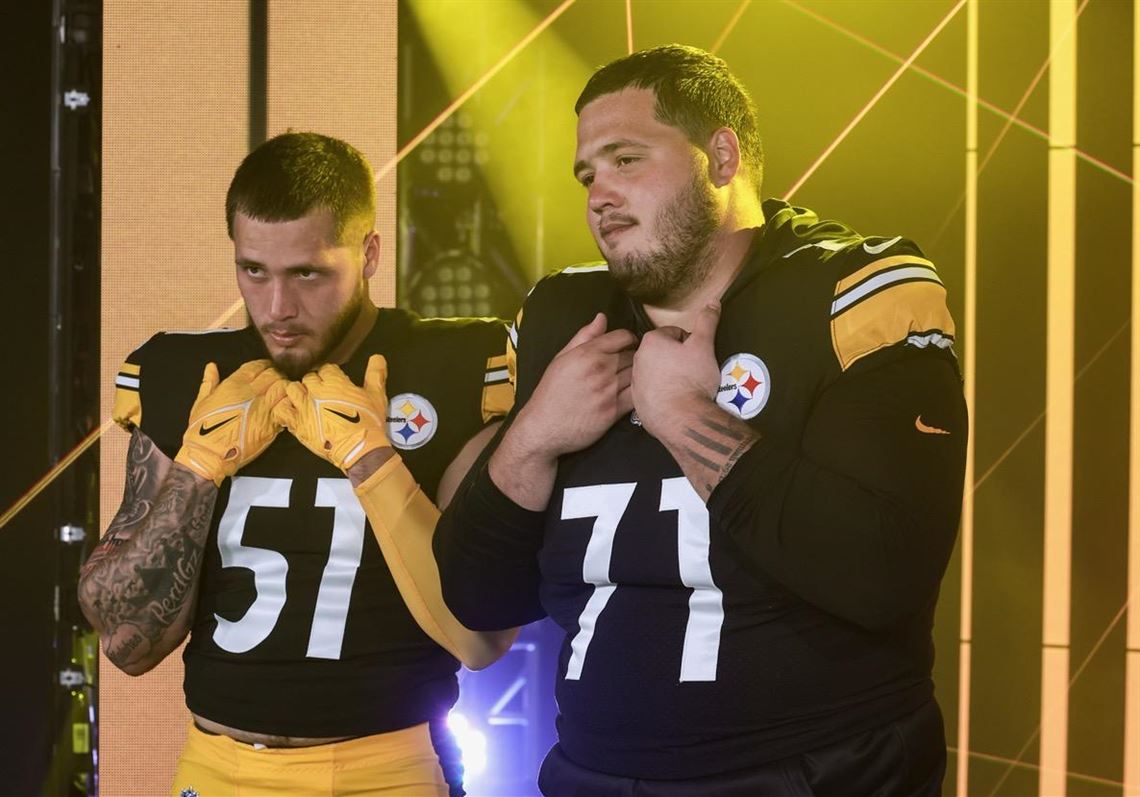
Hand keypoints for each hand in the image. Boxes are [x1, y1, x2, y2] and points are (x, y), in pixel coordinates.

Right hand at [174, 360, 287, 484]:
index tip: (266, 370)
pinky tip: (285, 407)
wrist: (209, 454)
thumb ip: (209, 382)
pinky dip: (288, 405)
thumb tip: (211, 366)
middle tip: (277, 381)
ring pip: (283, 387)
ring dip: (285, 388)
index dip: (264, 366)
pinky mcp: (271, 424)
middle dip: (277, 375)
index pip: (256, 366)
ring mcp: (262, 408)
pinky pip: (286, 407)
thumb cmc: (201, 429)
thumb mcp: (201, 401)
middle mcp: (250, 393)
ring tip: (282, 393)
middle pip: (273, 374)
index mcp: (233, 385)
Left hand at [273, 355, 391, 471]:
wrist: (359, 447)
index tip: (335, 382)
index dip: (331, 374)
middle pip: (308, 377)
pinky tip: (292, 411)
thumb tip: (377, 357)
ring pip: (292, 389)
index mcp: (335, 382)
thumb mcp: (376, 396)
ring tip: (305, 399)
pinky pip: (282, 410)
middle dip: (315, 383)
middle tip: (322, 392)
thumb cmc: (369, 421)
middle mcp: (316, 391)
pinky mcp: (297, 424)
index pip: (326, 369)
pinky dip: (285, 409)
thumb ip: (375, 374)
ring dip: (298, 392)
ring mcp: (304, 407)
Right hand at [511, 313, 636, 460]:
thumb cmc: (551, 391)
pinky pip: (636, 396)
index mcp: (587, 353)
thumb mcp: (561, 358)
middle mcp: (600, 369)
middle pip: (633, 355)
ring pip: (637, 375)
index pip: (623, 336)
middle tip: (630, 365)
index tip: (628, 346)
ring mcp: (608, 391)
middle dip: (634, 358)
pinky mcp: (613, 411)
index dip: (629, 339)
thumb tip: (602, 317)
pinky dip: (638, 394)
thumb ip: (584, 336)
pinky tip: (633, 394)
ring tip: (634, 379)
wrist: (543, 427)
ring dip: (638, 376)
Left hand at [632, 302, 721, 437]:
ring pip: (657, 373)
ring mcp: (636, 384)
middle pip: (663, 353)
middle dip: (678, 359)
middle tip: (694, 370)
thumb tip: (713, 301)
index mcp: (650, 342)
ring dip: (670, 376)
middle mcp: (637, 361)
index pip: (674, 333)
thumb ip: (707, 322)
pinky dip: (664, 394)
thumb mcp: (704, 346)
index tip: (697, 355)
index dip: (690, 343)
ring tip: (686, 386)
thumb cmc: (691, 378)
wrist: (681, 419)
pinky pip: (653, 392)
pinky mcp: (638, 404)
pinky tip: (677, 400)